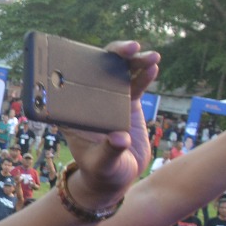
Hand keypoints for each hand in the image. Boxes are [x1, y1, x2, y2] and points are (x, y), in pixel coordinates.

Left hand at [61, 41, 159, 203]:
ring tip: (150, 56)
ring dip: (134, 60)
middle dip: (113, 54)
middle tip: (129, 49)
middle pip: (98, 68)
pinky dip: (144, 74)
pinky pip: (136, 84)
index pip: (71, 80)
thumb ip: (110, 151)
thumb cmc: (102, 171)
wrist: (118, 176)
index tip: (91, 55)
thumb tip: (120, 139)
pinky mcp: (127, 103)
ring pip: (120, 72)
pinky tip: (153, 67)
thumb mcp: (103, 163)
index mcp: (73, 110)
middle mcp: (89, 99)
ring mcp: (109, 99)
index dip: (79, 63)